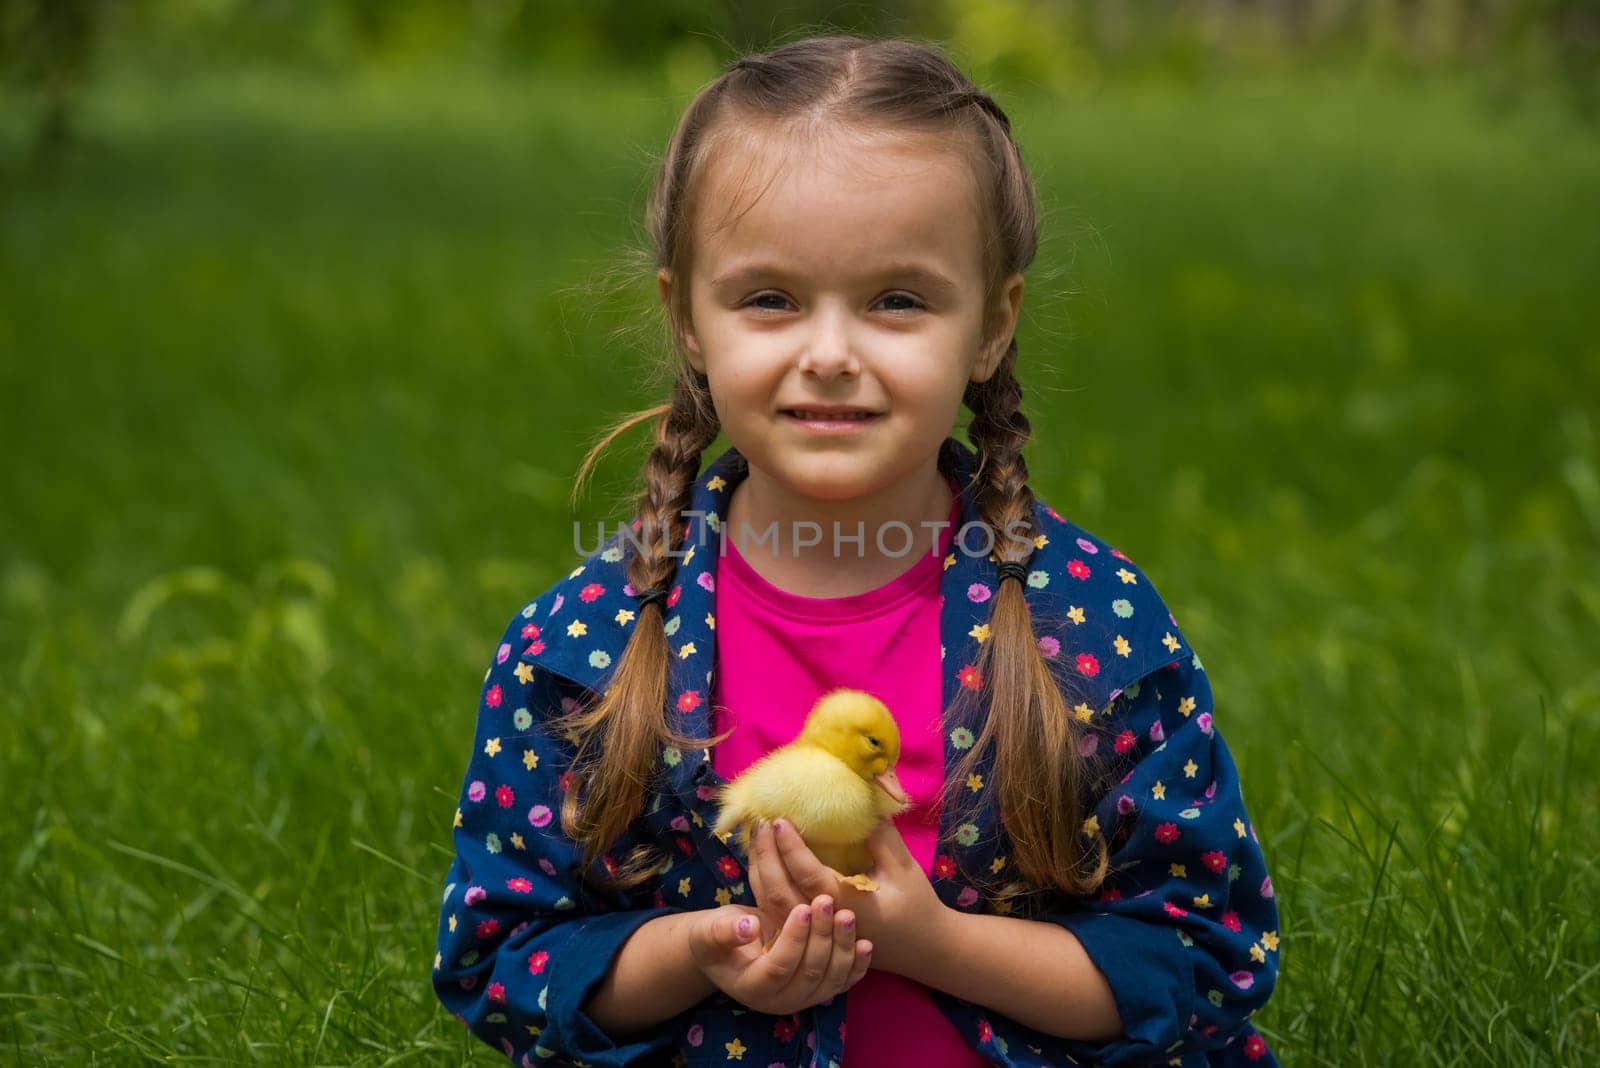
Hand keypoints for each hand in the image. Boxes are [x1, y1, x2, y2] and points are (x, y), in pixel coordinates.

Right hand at [687, 901, 871, 1015]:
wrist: (731, 948)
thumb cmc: (716, 936)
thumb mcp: (709, 932)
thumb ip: (722, 932)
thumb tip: (747, 927)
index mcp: (752, 987)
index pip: (779, 967)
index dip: (793, 939)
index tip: (802, 907)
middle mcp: (780, 1000)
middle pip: (809, 973)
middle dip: (821, 936)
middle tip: (827, 902)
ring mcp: (803, 998)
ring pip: (830, 978)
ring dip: (842, 947)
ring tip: (847, 916)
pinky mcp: (820, 989)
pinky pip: (843, 982)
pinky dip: (857, 965)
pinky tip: (866, 944)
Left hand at [768, 817, 946, 976]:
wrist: (923, 946)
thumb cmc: (914, 903)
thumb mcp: (903, 865)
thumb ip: (879, 835)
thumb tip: (856, 800)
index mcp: (847, 905)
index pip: (808, 875)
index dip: (790, 847)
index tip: (780, 820)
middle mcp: (824, 923)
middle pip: (780, 892)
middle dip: (766, 855)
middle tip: (760, 823)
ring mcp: (814, 934)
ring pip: (773, 905)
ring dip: (760, 870)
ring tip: (756, 837)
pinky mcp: (810, 936)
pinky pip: (777, 912)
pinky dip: (764, 886)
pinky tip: (762, 862)